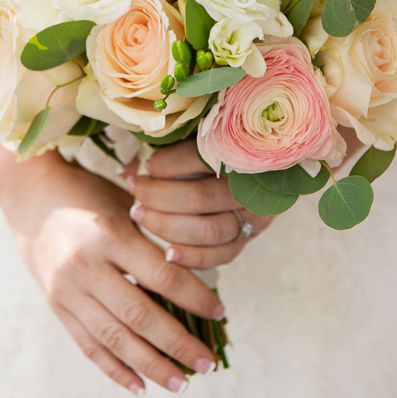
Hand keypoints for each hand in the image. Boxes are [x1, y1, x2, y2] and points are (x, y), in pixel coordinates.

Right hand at [0, 134, 223, 396]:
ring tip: (179, 383)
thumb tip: (198, 278)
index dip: (196, 298)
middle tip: (207, 364)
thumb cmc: (89, 194)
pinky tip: (139, 386)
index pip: (163, 276)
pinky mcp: (55, 306)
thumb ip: (154, 239)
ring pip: (115, 338)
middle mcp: (86, 266)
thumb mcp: (124, 205)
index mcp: (110, 235)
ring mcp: (67, 290)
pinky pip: (88, 345)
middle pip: (141, 315)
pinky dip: (114, 369)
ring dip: (150, 365)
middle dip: (178, 344)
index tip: (221, 312)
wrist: (31, 195)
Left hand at [122, 139, 274, 269]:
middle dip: (158, 197)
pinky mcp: (249, 238)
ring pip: (209, 230)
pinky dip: (192, 257)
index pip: (200, 158)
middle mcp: (254, 187)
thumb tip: (129, 171)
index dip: (167, 164)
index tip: (146, 166)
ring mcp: (255, 216)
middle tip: (135, 190)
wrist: (268, 170)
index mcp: (245, 152)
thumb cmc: (224, 149)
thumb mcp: (200, 139)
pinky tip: (168, 253)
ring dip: (167, 226)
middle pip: (199, 197)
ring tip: (140, 215)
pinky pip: (221, 255)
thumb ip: (168, 151)